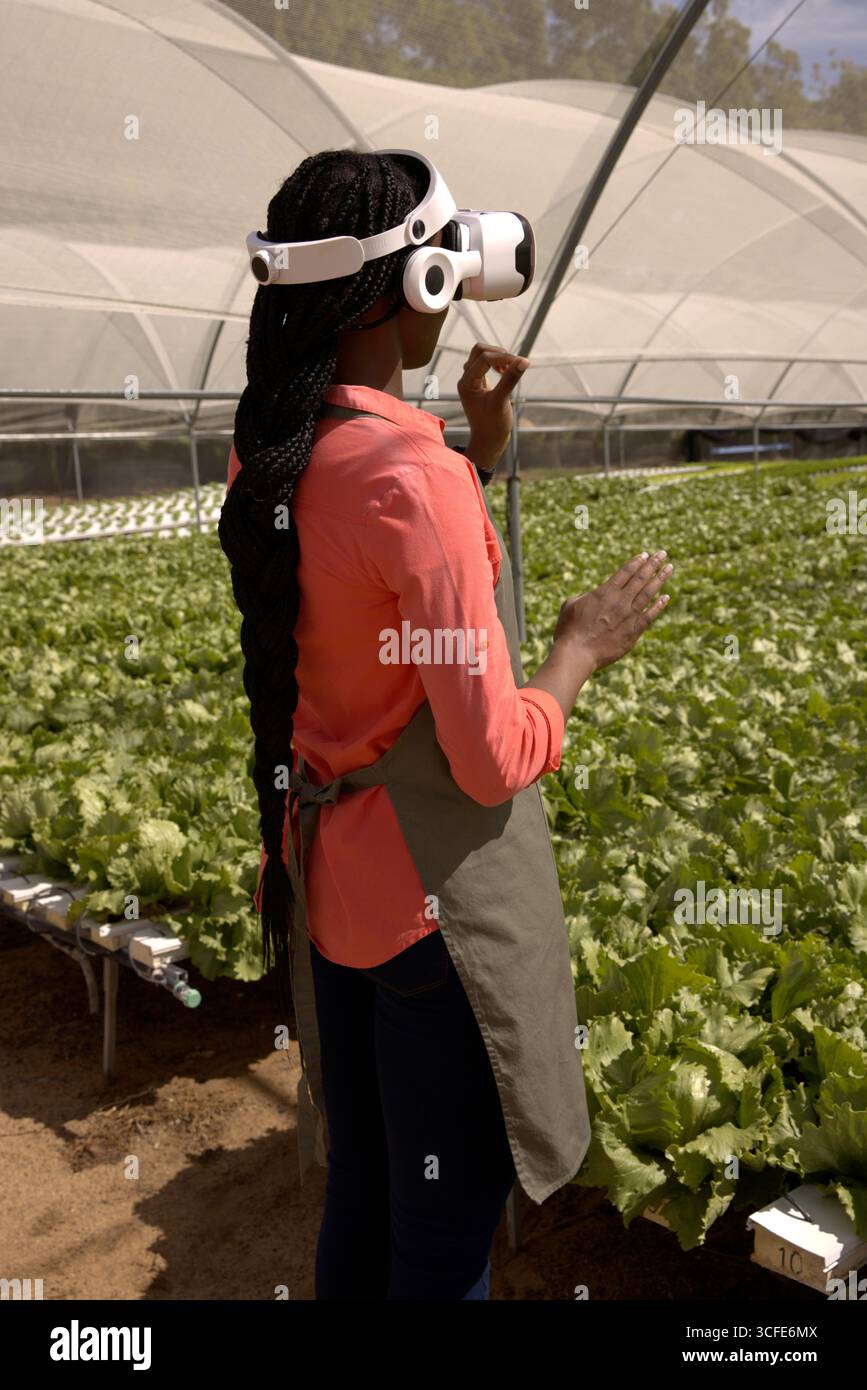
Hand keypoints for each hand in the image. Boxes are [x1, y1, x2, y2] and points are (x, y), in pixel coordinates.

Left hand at [457, 342, 528, 473]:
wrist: (488, 441)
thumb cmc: (493, 425)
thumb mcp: (502, 401)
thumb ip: (510, 379)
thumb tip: (524, 360)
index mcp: (466, 383)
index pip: (483, 357)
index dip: (503, 357)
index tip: (520, 363)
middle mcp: (466, 379)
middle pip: (479, 350)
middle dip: (498, 353)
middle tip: (514, 364)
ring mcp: (472, 380)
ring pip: (482, 355)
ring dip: (498, 357)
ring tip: (510, 368)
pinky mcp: (479, 383)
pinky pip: (485, 364)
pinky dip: (497, 363)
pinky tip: (506, 372)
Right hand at [554, 550, 672, 671]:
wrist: (577, 653)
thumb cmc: (569, 630)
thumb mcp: (571, 605)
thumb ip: (586, 596)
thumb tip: (593, 596)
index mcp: (604, 592)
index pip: (625, 572)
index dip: (636, 562)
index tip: (645, 555)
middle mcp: (620, 601)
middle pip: (640, 578)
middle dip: (653, 564)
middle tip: (662, 554)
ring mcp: (629, 616)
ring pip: (649, 593)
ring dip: (660, 579)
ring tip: (669, 568)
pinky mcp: (634, 631)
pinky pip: (650, 615)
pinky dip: (659, 605)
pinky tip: (666, 597)